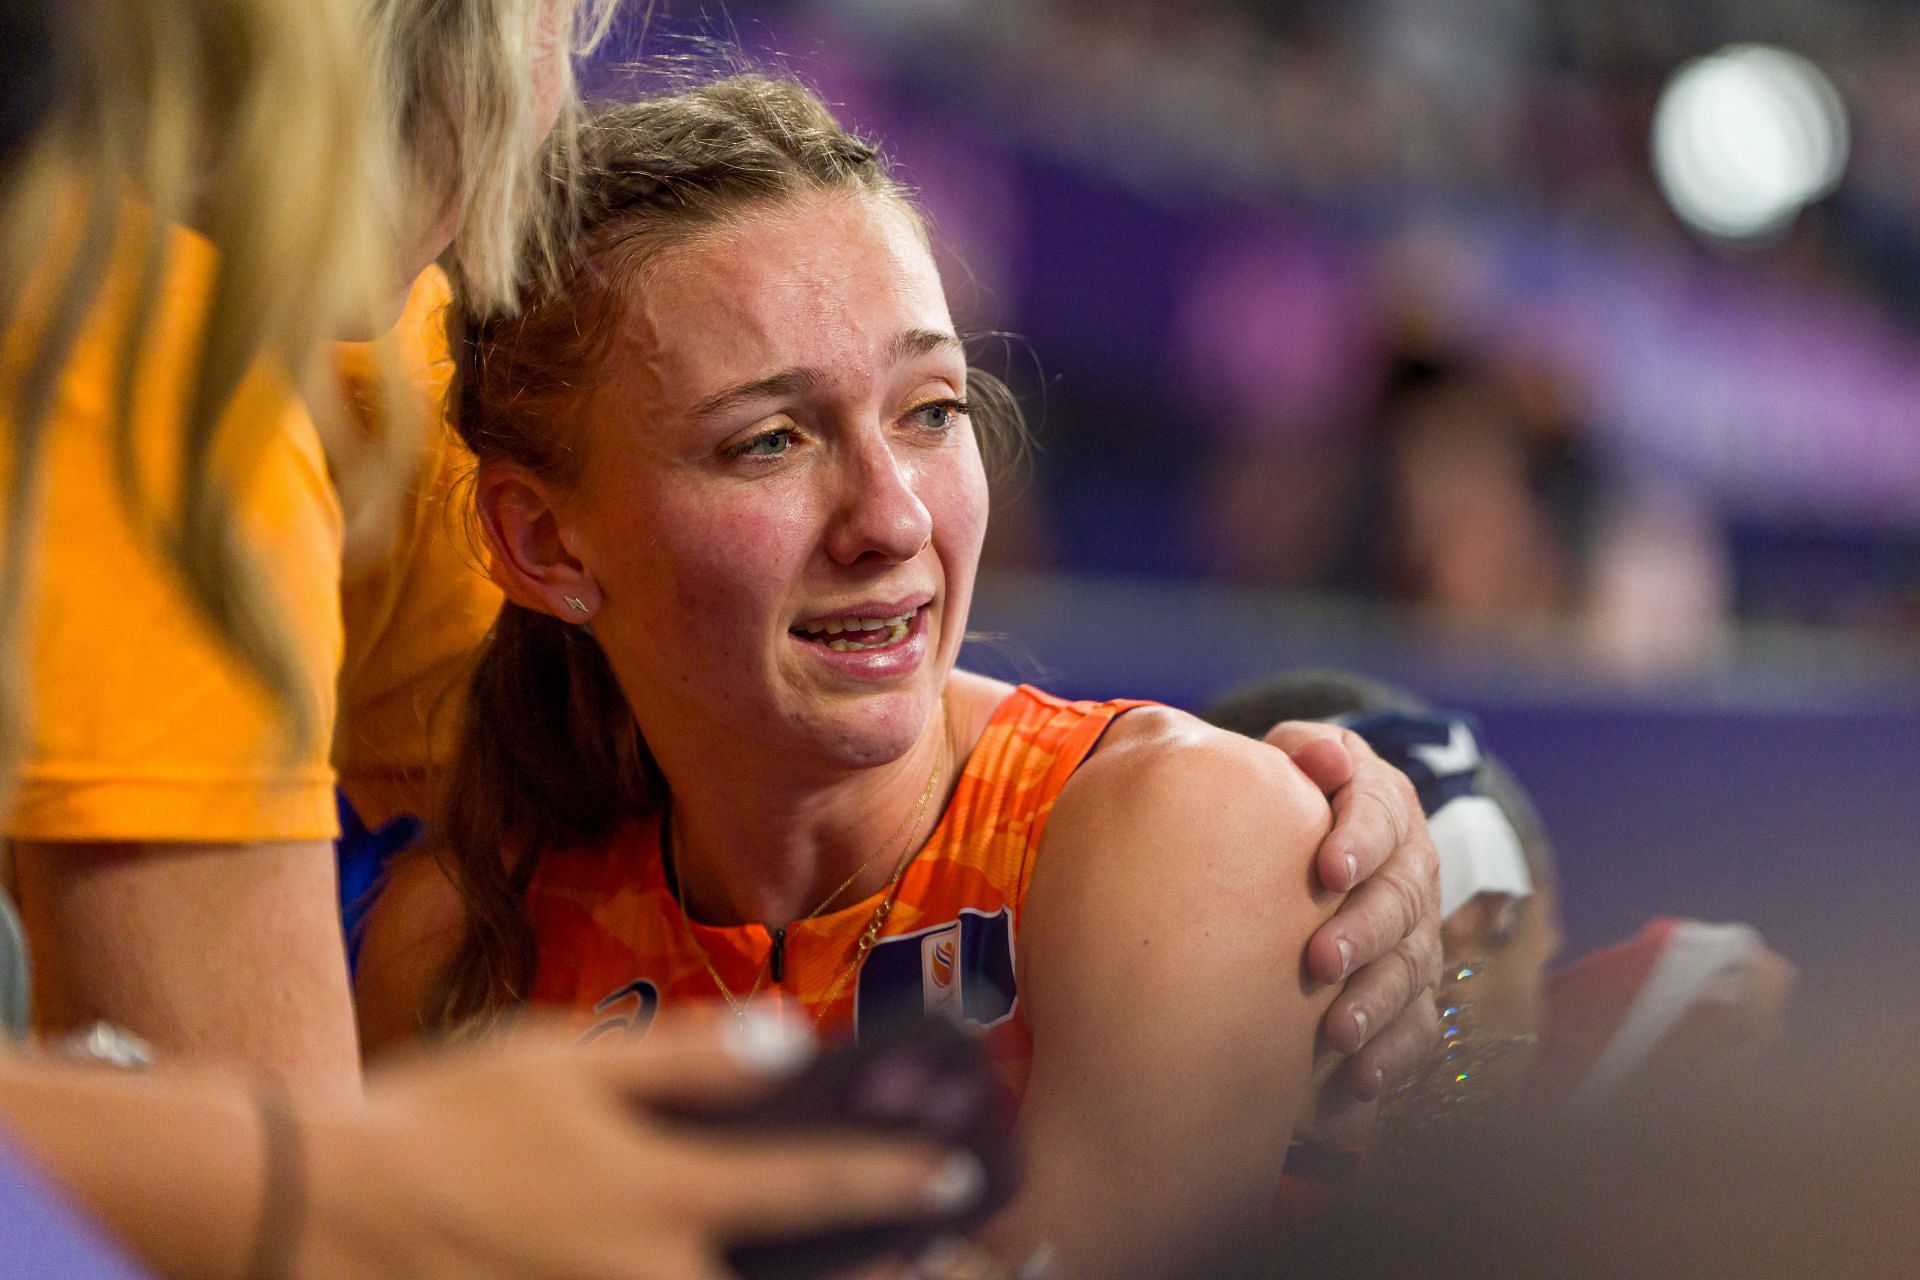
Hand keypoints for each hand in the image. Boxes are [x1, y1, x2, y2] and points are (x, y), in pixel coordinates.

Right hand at [300, 1013, 985, 1278]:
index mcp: (661, 1191)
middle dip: (890, 1276)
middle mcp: (654, 1278)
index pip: (809, 1183)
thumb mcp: (567, 1061)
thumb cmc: (445, 1121)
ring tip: (881, 1274)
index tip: (959, 1172)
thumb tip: (790, 1039)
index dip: (894, 1178)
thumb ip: (687, 1057)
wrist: (323, 1214)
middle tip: (951, 1256)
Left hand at [1266, 721, 1442, 1104]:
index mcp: (1384, 805)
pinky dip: (1395, 1054)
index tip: (1330, 869)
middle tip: (1321, 960)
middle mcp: (1410, 869)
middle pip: (1400, 901)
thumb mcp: (1293, 759)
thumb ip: (1304, 751)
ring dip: (1378, 1002)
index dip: (1361, 841)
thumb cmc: (1290, 799)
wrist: (1312, 843)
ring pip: (1411, 968)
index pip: (1382, 814)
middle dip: (1365, 933)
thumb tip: (1323, 758)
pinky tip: (1363, 1080)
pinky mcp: (1413, 988)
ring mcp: (1417, 932)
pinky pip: (1419, 1025)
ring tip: (1338, 1033)